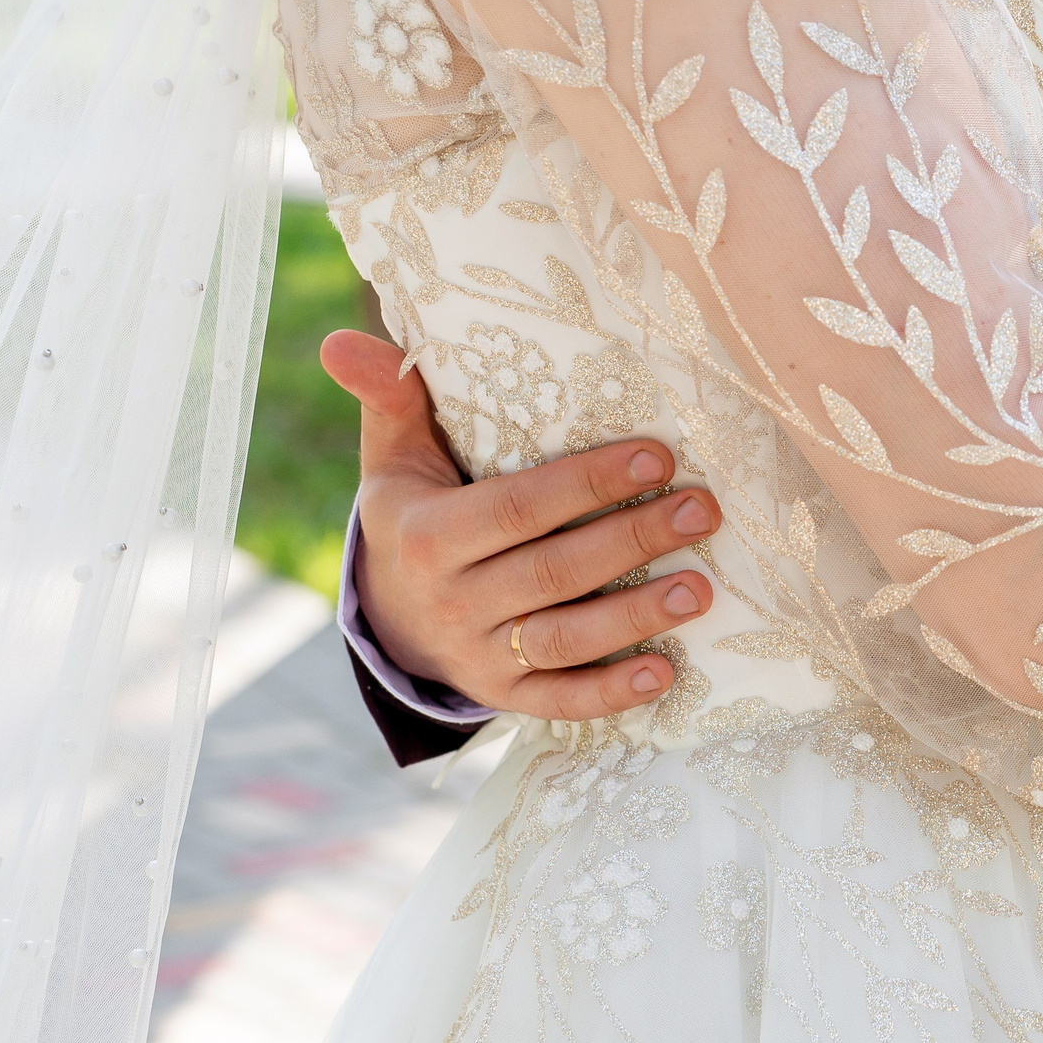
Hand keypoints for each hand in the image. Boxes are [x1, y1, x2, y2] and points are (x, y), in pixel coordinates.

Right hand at [322, 330, 721, 721]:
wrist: (392, 615)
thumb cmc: (416, 512)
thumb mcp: (394, 457)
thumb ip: (387, 397)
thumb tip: (341, 341)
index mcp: (429, 534)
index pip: (518, 507)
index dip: (587, 484)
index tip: (658, 457)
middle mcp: (453, 599)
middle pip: (554, 571)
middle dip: (632, 540)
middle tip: (701, 512)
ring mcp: (480, 654)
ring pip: (564, 639)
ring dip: (636, 617)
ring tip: (701, 588)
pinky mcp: (507, 694)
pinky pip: (561, 701)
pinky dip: (612, 694)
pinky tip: (665, 671)